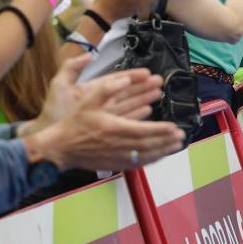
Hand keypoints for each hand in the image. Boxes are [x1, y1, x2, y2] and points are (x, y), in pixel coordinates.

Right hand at [23, 65, 182, 171]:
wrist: (61, 147)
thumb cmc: (75, 124)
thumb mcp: (88, 100)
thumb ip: (107, 88)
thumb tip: (124, 79)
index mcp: (113, 128)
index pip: (142, 130)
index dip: (160, 130)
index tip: (174, 127)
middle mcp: (117, 144)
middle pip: (148, 144)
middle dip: (167, 140)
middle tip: (181, 135)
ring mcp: (116, 156)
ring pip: (145, 155)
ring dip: (163, 150)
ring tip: (177, 145)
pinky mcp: (115, 164)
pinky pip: (137, 164)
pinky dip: (152, 160)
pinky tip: (161, 155)